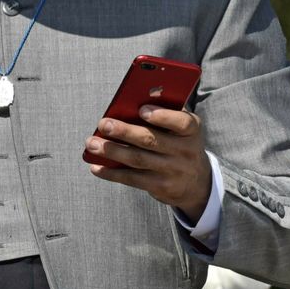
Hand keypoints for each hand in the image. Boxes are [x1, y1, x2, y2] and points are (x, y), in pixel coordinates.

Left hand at [84, 105, 212, 221]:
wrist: (197, 182)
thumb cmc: (181, 144)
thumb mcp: (182, 128)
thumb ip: (165, 112)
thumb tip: (131, 102)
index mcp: (191, 130)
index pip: (181, 122)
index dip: (162, 116)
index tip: (141, 110)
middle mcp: (185, 151)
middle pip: (151, 140)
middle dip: (125, 132)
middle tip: (104, 124)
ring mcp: (172, 171)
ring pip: (138, 159)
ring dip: (112, 151)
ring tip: (92, 144)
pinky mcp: (160, 186)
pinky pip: (133, 179)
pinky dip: (112, 173)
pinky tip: (96, 166)